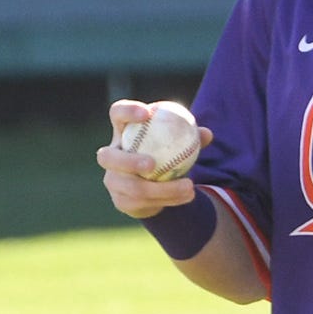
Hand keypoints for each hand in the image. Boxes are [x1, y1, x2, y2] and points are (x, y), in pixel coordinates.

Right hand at [97, 99, 211, 218]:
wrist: (159, 189)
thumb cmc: (168, 156)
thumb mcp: (180, 144)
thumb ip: (192, 138)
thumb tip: (206, 134)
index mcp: (124, 133)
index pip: (117, 114)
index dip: (126, 111)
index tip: (147, 113)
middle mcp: (111, 157)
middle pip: (106, 157)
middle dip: (127, 160)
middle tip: (151, 164)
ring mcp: (112, 181)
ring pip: (131, 187)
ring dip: (162, 189)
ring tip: (189, 187)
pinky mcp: (121, 201)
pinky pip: (143, 203)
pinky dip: (168, 199)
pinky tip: (187, 197)